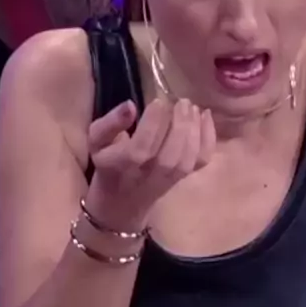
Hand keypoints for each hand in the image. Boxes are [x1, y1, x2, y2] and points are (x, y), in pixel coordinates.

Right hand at [85, 97, 215, 230]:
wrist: (121, 205)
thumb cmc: (108, 164)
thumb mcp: (97, 141)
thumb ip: (110, 123)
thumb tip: (131, 106)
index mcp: (122, 166)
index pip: (141, 148)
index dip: (152, 124)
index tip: (159, 102)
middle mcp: (147, 176)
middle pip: (169, 156)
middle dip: (179, 126)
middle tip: (182, 102)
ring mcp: (168, 180)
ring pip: (187, 160)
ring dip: (194, 131)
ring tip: (192, 107)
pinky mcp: (183, 179)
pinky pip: (201, 162)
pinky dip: (208, 139)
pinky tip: (206, 116)